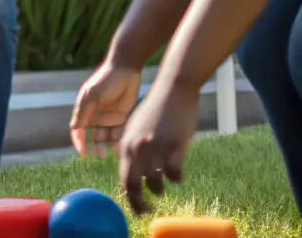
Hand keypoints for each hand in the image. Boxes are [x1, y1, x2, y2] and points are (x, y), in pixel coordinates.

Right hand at [70, 59, 141, 158]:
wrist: (126, 67)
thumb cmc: (106, 79)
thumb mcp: (93, 94)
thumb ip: (83, 111)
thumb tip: (74, 129)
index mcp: (85, 108)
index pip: (78, 129)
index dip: (79, 142)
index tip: (84, 153)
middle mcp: (95, 114)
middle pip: (92, 135)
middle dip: (95, 146)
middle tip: (100, 155)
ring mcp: (108, 115)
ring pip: (106, 136)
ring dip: (107, 145)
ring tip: (111, 152)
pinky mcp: (121, 116)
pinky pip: (118, 132)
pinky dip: (118, 141)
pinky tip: (119, 147)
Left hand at [118, 78, 199, 214]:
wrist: (172, 90)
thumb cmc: (156, 109)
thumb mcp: (136, 127)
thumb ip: (131, 148)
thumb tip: (132, 174)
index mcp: (126, 143)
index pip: (123, 178)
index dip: (129, 196)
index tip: (136, 205)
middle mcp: (137, 147)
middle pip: (134, 186)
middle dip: (139, 203)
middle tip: (145, 211)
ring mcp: (155, 147)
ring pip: (155, 183)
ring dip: (159, 188)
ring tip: (162, 187)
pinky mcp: (174, 146)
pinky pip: (174, 174)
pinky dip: (176, 178)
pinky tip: (178, 174)